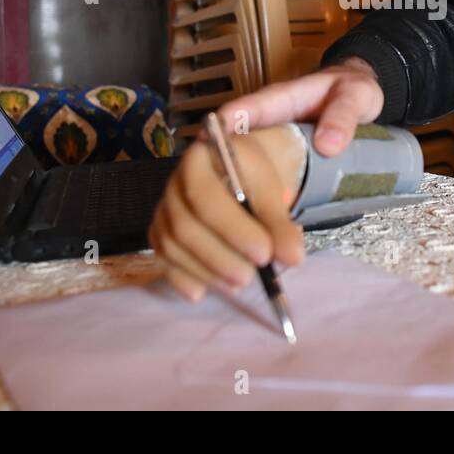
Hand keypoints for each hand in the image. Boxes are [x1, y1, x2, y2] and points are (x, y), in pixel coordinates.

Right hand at [148, 59, 384, 300]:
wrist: (321, 108)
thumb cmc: (331, 101)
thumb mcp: (350, 96)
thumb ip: (342, 117)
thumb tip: (329, 145)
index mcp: (244, 120)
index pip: (236, 163)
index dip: (257, 209)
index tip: (284, 248)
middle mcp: (206, 152)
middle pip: (197, 197)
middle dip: (226, 237)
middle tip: (262, 266)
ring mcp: (188, 181)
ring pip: (177, 221)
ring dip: (204, 258)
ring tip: (241, 282)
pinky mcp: (184, 207)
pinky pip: (166, 237)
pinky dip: (179, 265)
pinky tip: (200, 290)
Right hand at [149, 124, 305, 301]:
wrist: (237, 171)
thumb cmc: (253, 178)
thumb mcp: (271, 191)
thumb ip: (280, 223)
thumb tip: (292, 258)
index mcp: (200, 159)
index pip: (206, 197)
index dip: (234, 230)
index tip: (265, 253)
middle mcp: (174, 183)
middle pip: (186, 226)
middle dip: (220, 257)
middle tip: (251, 277)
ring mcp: (164, 209)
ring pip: (174, 247)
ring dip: (207, 272)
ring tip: (239, 285)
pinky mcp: (160, 233)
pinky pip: (163, 260)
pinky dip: (182, 279)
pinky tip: (202, 293)